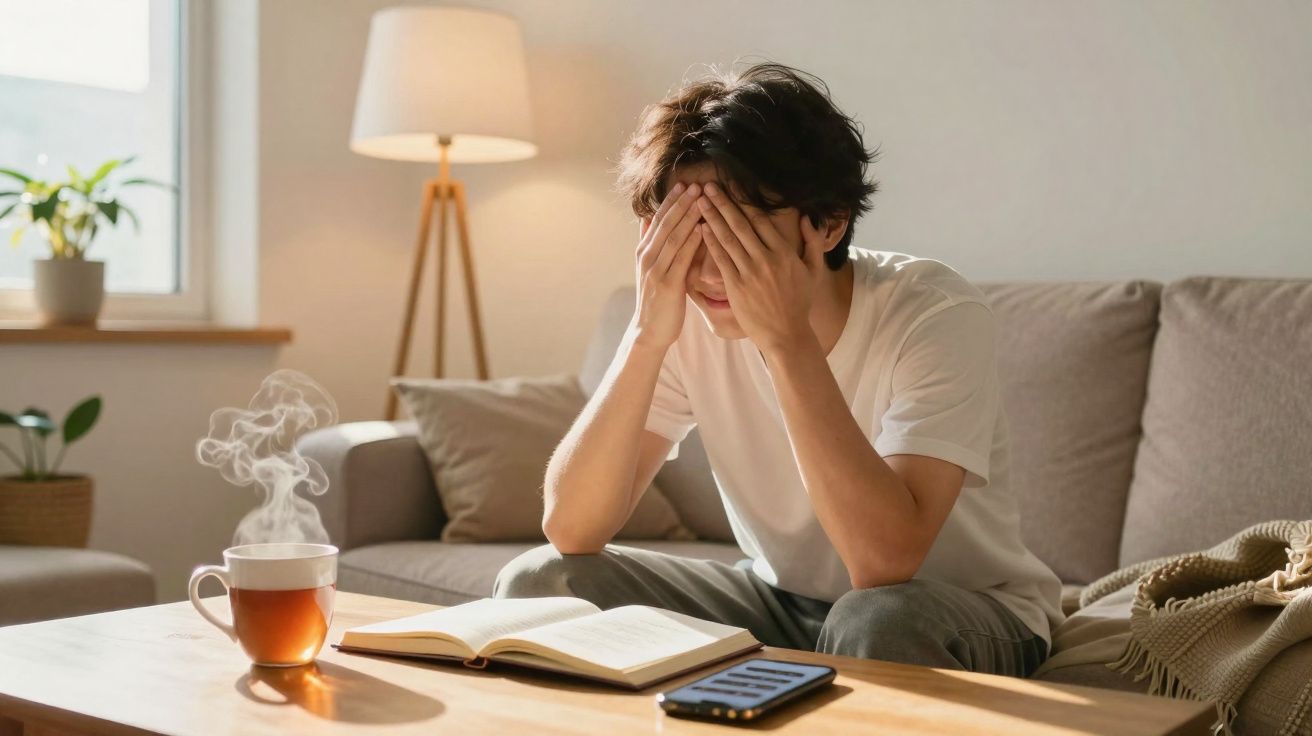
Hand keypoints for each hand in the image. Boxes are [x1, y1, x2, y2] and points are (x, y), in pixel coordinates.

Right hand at [629, 181, 704, 348]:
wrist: (649, 332)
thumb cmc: (656, 300)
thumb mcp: (649, 268)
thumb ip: (647, 243)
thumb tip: (645, 218)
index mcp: (644, 251)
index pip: (658, 220)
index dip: (671, 201)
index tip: (685, 183)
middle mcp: (647, 257)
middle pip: (666, 223)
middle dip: (681, 203)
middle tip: (696, 184)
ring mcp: (656, 270)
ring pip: (673, 237)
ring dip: (688, 216)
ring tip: (702, 199)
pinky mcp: (668, 284)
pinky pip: (681, 258)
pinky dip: (692, 241)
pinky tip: (703, 228)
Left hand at [697, 181, 825, 353]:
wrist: (787, 335)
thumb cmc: (800, 303)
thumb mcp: (814, 271)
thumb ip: (813, 242)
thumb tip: (806, 218)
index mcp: (784, 253)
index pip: (761, 220)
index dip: (744, 201)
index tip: (732, 186)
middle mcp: (766, 259)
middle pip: (740, 225)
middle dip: (722, 203)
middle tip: (708, 186)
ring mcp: (750, 273)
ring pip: (728, 239)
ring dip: (712, 218)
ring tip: (700, 201)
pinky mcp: (736, 287)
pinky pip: (721, 260)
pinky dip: (711, 242)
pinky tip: (702, 228)